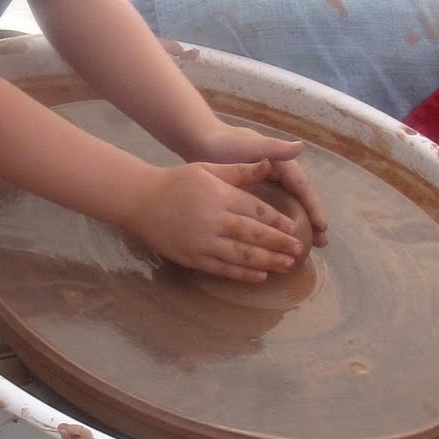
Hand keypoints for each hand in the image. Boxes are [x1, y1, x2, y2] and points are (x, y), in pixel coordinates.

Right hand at [125, 160, 308, 281]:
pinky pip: (223, 269)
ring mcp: (203, 241)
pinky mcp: (192, 257)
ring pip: (242, 256)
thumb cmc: (177, 181)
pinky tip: (260, 275)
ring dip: (267, 262)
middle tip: (298, 251)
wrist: (140, 200)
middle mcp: (214, 219)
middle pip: (254, 235)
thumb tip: (270, 163)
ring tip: (286, 266)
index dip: (278, 222)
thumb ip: (241, 170)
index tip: (294, 229)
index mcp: (220, 195)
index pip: (257, 210)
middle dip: (279, 245)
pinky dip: (243, 274)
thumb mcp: (208, 168)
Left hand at [192, 123, 327, 247]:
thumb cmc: (226, 142)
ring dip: (297, 228)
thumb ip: (274, 147)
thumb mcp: (252, 145)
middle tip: (321, 244)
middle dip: (312, 222)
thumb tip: (300, 146)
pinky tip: (277, 245)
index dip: (314, 207)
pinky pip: (269, 214)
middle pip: (299, 201)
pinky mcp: (252, 196)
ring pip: (287, 209)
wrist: (200, 142)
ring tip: (306, 250)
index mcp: (281, 165)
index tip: (322, 226)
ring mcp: (266, 186)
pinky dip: (276, 228)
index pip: (303, 188)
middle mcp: (278, 176)